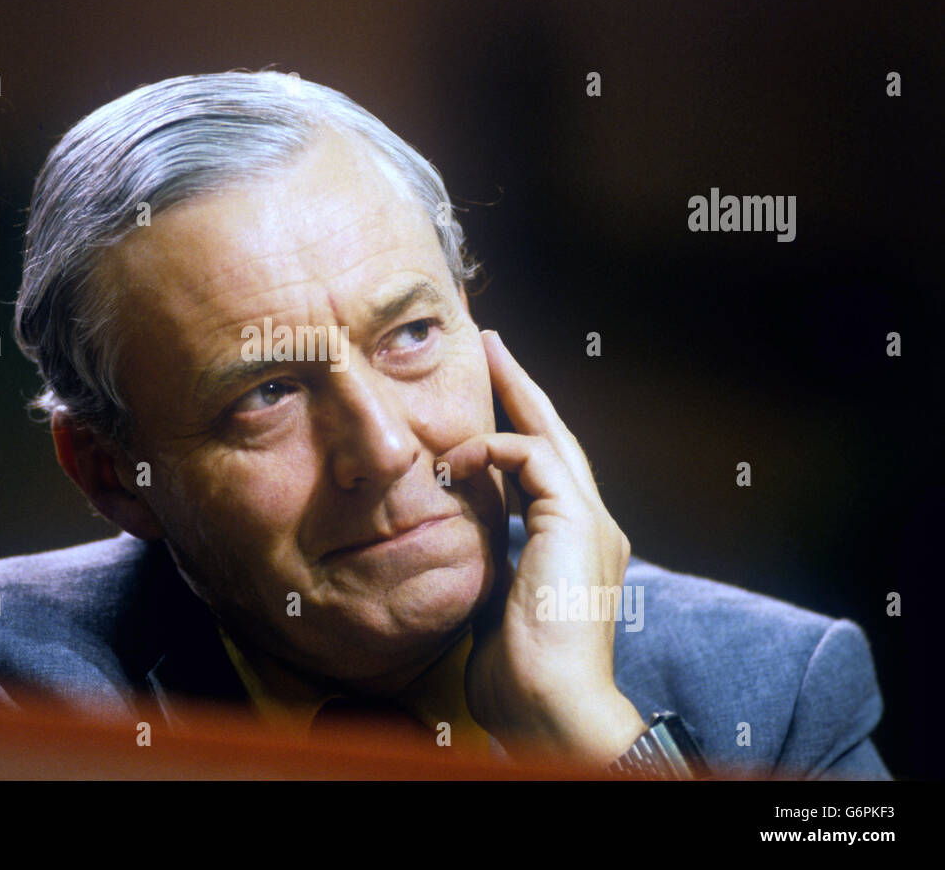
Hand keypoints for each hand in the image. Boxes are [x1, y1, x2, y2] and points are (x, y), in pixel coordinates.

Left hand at [440, 330, 644, 767]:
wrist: (553, 705)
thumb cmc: (521, 674)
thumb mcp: (495, 603)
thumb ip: (489, 564)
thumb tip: (459, 545)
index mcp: (574, 545)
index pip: (545, 472)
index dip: (516, 431)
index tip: (483, 405)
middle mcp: (591, 525)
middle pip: (557, 437)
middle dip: (523, 388)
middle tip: (493, 345)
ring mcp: (591, 521)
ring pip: (553, 434)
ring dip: (514, 393)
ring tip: (484, 355)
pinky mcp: (578, 521)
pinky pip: (536, 457)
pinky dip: (495, 448)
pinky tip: (459, 458)